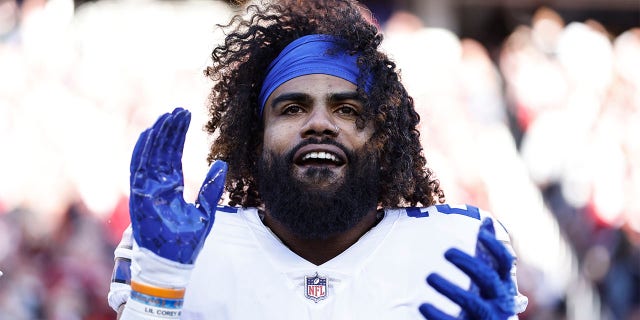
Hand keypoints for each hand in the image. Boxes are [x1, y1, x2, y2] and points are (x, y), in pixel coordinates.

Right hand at [129, 107, 226, 264]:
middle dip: (170, 130)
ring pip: (150, 157)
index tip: (186, 115)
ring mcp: (147, 191)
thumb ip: (212, 187)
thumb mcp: (206, 211)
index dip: (178, 135)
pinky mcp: (139, 199)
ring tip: (167, 116)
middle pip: (162, 151)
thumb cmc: (187, 242)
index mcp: (172, 188)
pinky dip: (141, 153)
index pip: (174, 155)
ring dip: (158, 136)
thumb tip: (222, 163)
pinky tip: (147, 135)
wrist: (173, 264)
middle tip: (179, 110)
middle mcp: (157, 186)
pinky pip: (138, 171)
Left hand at [419, 218, 515, 319]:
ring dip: (450, 288)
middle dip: (468, 263)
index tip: (479, 232)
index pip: (505, 261)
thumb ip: (487, 254)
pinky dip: (439, 314)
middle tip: (447, 252)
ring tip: (430, 277)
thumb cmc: (486, 299)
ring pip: (472, 301)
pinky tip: (423, 305)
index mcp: (504, 284)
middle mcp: (500, 301)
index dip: (494, 245)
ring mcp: (487, 316)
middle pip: (487, 278)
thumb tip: (486, 220)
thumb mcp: (492, 279)